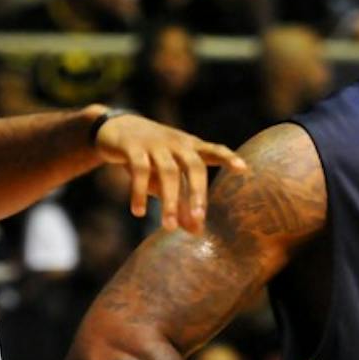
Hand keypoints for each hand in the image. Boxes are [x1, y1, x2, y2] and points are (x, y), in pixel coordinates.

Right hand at [92, 112, 244, 232]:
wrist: (114, 128)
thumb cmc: (151, 156)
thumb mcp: (167, 178)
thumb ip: (182, 202)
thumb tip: (197, 231)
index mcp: (190, 147)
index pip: (214, 150)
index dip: (228, 158)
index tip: (244, 169)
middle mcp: (177, 143)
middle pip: (193, 166)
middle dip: (197, 193)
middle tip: (198, 218)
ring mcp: (155, 143)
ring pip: (168, 172)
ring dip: (169, 201)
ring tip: (168, 227)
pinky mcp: (132, 147)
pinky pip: (140, 170)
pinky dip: (139, 192)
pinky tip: (139, 212)